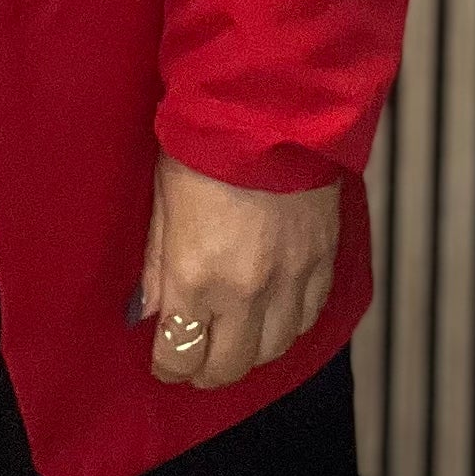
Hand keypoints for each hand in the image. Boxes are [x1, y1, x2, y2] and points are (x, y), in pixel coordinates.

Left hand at [134, 149, 338, 387]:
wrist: (272, 106)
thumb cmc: (205, 143)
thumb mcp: (163, 199)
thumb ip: (157, 263)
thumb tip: (152, 310)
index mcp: (195, 277)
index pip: (179, 355)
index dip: (168, 365)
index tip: (165, 359)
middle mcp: (244, 293)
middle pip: (229, 368)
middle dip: (207, 370)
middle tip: (198, 356)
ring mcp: (289, 282)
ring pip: (273, 352)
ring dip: (250, 351)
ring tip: (236, 336)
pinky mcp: (322, 263)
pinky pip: (308, 319)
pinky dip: (289, 325)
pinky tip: (274, 312)